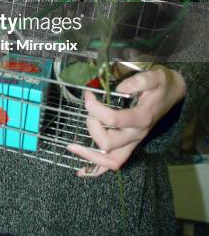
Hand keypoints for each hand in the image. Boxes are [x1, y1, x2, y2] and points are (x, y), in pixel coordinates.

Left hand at [67, 66, 186, 176]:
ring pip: (111, 160)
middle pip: (108, 143)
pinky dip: (97, 170)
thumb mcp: (155, 76)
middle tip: (88, 111)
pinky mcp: (130, 145)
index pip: (113, 119)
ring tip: (73, 145)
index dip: (95, 107)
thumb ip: (140, 81)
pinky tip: (81, 171)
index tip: (88, 94)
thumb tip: (119, 88)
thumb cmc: (161, 84)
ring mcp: (133, 142)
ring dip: (90, 154)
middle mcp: (137, 134)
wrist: (172, 93)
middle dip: (92, 125)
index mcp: (141, 118)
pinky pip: (114, 164)